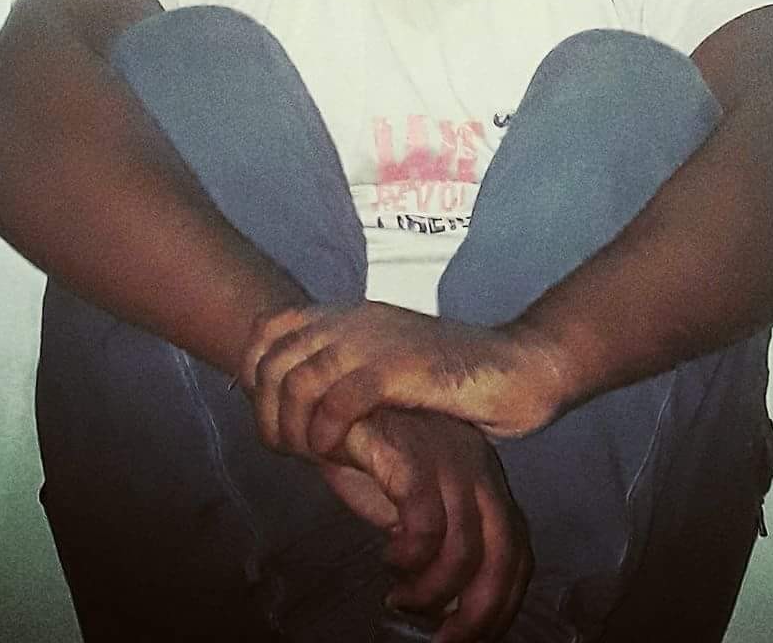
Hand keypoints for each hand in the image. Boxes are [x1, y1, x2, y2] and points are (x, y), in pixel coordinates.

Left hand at [242, 301, 568, 458]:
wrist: (519, 368)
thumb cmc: (456, 381)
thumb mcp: (389, 368)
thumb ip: (347, 373)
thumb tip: (298, 401)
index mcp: (349, 315)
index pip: (267, 329)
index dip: (253, 376)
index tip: (271, 417)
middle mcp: (354, 319)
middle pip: (270, 359)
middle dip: (266, 412)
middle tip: (285, 451)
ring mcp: (376, 339)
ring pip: (296, 380)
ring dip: (292, 428)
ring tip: (309, 457)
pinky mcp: (400, 367)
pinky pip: (337, 399)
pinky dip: (324, 432)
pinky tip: (334, 453)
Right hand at [320, 407, 532, 642]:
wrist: (327, 411)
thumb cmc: (370, 458)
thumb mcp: (416, 503)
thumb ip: (442, 541)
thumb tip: (455, 603)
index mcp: (483, 477)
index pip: (517, 548)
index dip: (502, 601)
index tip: (472, 633)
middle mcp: (475, 465)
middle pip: (503, 553)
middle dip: (479, 611)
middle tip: (446, 638)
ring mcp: (446, 457)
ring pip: (465, 547)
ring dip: (433, 590)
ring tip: (402, 596)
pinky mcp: (410, 454)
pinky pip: (427, 523)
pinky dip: (411, 555)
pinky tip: (389, 557)